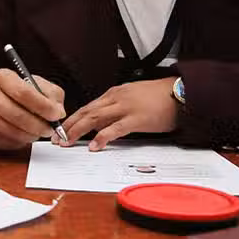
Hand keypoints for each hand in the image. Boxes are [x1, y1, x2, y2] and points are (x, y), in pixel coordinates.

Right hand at [0, 68, 65, 149]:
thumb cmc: (17, 93)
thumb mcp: (36, 85)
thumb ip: (51, 94)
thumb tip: (58, 112)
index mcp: (1, 76)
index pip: (23, 93)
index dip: (43, 106)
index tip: (56, 115)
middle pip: (17, 114)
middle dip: (38, 125)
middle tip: (50, 129)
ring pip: (11, 130)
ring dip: (30, 135)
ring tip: (38, 133)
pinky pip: (4, 141)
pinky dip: (19, 141)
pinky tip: (25, 135)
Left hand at [61, 77, 178, 150]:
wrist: (180, 92)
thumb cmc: (159, 97)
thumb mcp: (131, 99)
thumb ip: (114, 110)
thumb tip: (97, 125)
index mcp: (114, 93)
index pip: (87, 107)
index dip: (71, 119)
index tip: (60, 130)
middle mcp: (116, 98)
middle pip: (86, 112)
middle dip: (69, 126)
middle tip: (57, 139)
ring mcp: (126, 107)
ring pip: (94, 118)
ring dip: (78, 131)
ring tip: (68, 142)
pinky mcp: (137, 118)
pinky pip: (115, 129)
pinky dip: (102, 137)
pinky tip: (94, 146)